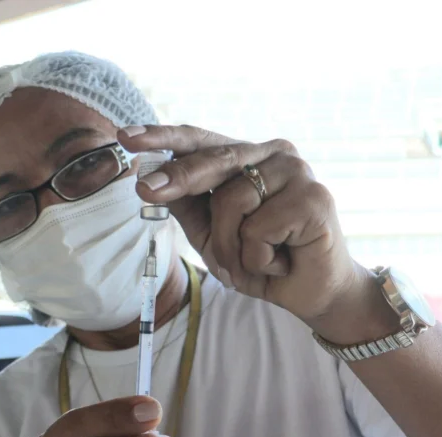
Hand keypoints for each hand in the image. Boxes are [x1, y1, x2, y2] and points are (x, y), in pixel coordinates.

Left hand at [118, 125, 388, 337]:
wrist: (310, 293)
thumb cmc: (261, 258)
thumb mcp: (211, 233)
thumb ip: (188, 204)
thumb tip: (150, 177)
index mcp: (248, 156)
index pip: (200, 140)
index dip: (164, 138)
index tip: (126, 137)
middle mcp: (274, 154)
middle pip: (214, 160)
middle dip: (177, 179)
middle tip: (144, 190)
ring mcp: (296, 171)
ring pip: (232, 201)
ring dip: (230, 246)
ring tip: (252, 262)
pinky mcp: (314, 197)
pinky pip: (259, 228)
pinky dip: (258, 257)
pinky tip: (281, 260)